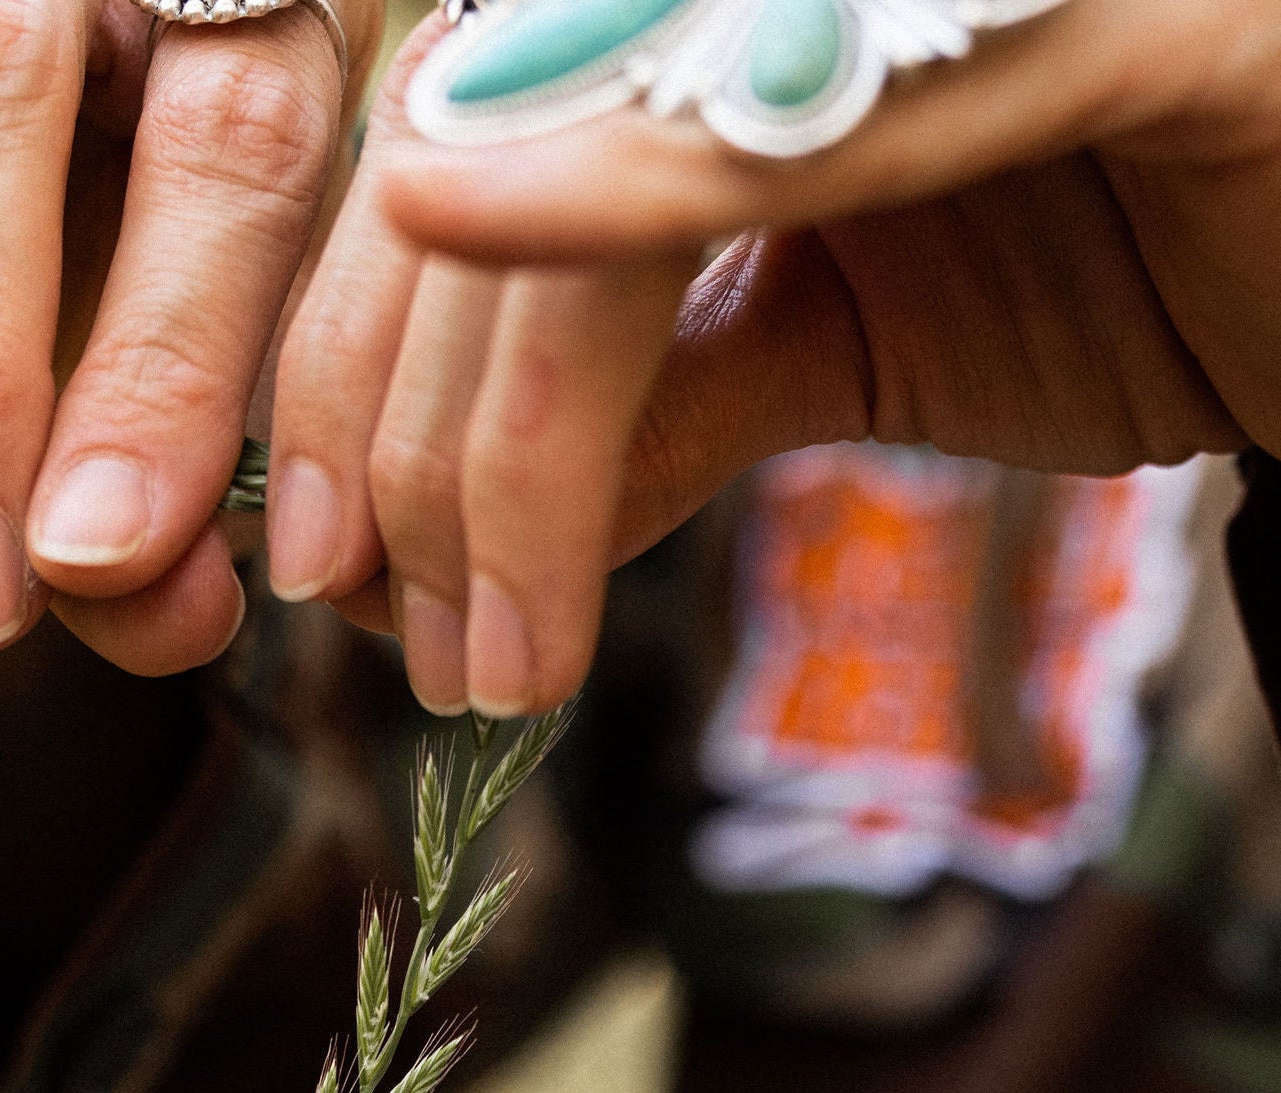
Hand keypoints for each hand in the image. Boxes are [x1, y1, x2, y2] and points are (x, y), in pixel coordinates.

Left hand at [268, 0, 1280, 715]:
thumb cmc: (1133, 262)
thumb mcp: (847, 340)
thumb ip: (661, 388)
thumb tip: (458, 542)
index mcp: (722, 4)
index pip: (464, 135)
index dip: (358, 354)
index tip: (333, 567)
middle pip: (484, 136)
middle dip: (405, 426)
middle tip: (402, 643)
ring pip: (602, 153)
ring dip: (506, 427)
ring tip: (490, 652)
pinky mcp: (1075, 0)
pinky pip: (790, 108)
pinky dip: (618, 177)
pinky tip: (467, 224)